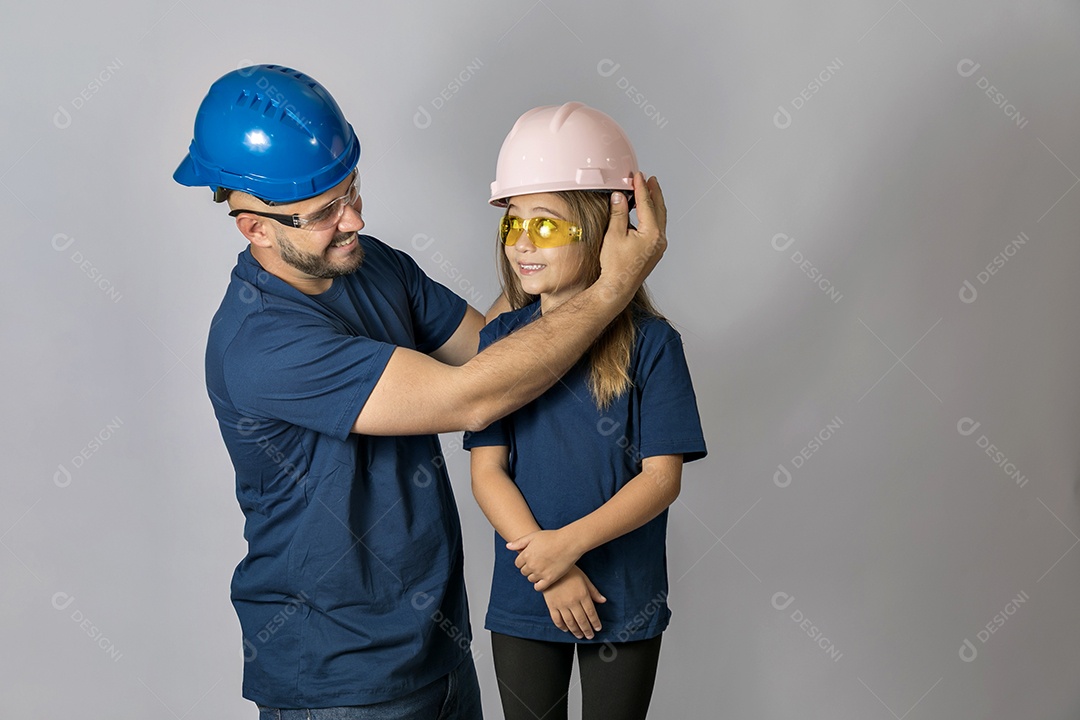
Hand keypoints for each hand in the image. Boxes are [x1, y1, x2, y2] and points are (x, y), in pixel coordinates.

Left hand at [507, 529, 580, 590]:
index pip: (518, 564)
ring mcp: (540, 573)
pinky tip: (544, 579)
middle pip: (524, 572)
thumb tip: (508, 546)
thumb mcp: (533, 536)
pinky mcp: (549, 579)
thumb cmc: (552, 537)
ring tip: (542, 569)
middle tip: (538, 563)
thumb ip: (519, 542)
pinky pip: (538, 587)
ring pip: (530, 579)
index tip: (531, 558)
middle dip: (528, 568)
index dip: (524, 561)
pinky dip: (539, 585)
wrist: (569, 543)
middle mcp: (531, 565)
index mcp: (526, 554)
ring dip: (534, 575)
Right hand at [542, 566, 606, 638]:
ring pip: (570, 622)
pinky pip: (557, 620)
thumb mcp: (584, 579)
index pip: (591, 613)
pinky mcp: (552, 606)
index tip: (598, 628)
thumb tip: (603, 600)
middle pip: (582, 620)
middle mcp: (572, 602)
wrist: (551, 567)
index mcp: (582, 595)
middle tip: (590, 636)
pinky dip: (562, 626)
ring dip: (576, 631)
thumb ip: (594, 592)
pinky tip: (566, 629)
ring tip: (580, 636)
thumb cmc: (569, 571)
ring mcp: (561, 605)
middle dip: (587, 630)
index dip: (595, 623)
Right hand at [596, 172, 667, 301]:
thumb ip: (618, 213)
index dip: (641, 188)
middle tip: (650, 180)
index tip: (637, 176)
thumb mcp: (614, 235)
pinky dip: (653, 216)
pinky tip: (646, 214)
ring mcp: (659, 247)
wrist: (617, 287)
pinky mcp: (655, 252)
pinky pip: (657, 228)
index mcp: (651, 233)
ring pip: (660, 219)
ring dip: (654, 204)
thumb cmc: (615, 266)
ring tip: (648, 193)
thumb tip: (620, 197)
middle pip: (659, 209)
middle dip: (654, 193)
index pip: (646, 204)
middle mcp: (659, 239)